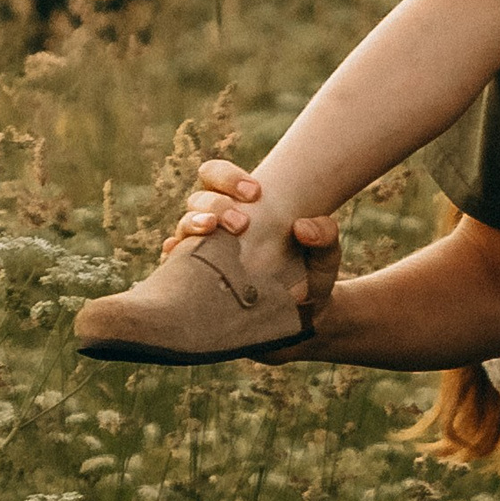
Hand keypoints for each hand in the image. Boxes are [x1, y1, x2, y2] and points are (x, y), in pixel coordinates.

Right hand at [168, 159, 340, 356]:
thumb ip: (326, 237)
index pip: (216, 176)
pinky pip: (174, 265)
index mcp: (243, 209)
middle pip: (199, 199)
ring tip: (211, 231)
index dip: (228, 177)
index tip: (255, 192)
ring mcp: (203, 254)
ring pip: (184, 226)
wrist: (301, 324)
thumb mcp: (326, 259)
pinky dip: (174, 256)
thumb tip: (302, 226)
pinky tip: (177, 256)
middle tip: (242, 222)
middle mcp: (217, 227)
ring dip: (194, 223)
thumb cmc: (310, 282)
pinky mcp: (195, 282)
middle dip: (216, 204)